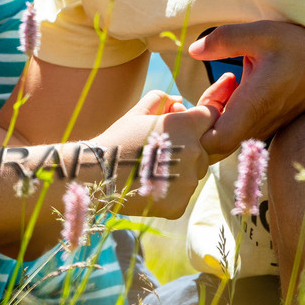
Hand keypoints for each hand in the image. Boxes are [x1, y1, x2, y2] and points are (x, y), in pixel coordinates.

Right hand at [95, 77, 233, 218]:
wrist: (95, 175)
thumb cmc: (116, 140)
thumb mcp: (136, 113)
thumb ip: (161, 100)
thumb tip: (181, 102)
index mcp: (185, 125)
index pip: (209, 117)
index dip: (194, 120)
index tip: (179, 128)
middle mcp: (194, 152)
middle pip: (203, 149)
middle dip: (186, 148)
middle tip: (157, 153)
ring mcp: (189, 181)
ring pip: (193, 173)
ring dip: (178, 171)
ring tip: (149, 171)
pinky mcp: (181, 204)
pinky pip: (182, 195)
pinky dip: (168, 192)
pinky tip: (147, 186)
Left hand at [189, 21, 304, 156]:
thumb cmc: (304, 51)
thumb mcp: (263, 33)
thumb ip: (225, 39)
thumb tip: (193, 50)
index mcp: (252, 106)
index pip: (212, 141)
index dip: (192, 129)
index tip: (188, 102)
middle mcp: (255, 125)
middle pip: (209, 146)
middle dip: (193, 123)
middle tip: (199, 89)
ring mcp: (259, 128)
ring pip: (220, 138)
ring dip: (208, 114)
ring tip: (223, 80)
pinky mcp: (263, 125)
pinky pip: (233, 129)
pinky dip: (221, 112)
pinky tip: (231, 84)